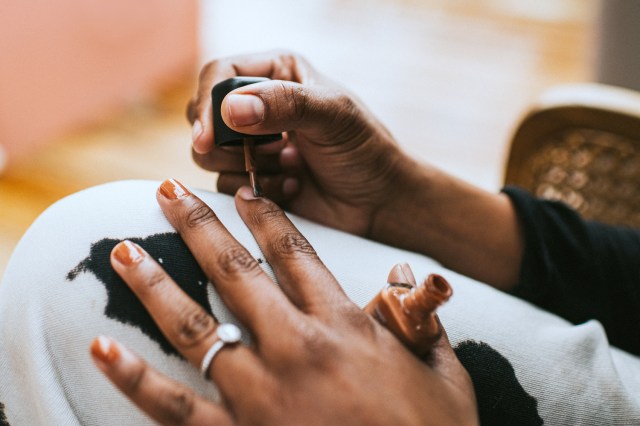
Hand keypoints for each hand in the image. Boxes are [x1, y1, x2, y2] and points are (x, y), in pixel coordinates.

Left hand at [90, 179, 477, 424]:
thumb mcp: (445, 374)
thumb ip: (422, 318)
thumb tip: (406, 269)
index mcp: (345, 327)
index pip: (296, 255)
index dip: (267, 218)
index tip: (243, 193)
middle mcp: (295, 348)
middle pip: (235, 271)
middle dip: (197, 225)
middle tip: (166, 191)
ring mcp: (259, 393)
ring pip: (194, 325)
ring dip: (154, 284)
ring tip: (122, 251)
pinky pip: (172, 405)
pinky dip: (133, 376)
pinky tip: (101, 347)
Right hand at [186, 50, 418, 236]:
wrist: (379, 202)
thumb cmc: (365, 150)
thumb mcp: (333, 115)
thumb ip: (285, 104)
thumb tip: (230, 109)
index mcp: (277, 73)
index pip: (219, 74)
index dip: (207, 103)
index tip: (207, 136)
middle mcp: (259, 106)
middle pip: (204, 115)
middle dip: (227, 141)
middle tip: (269, 151)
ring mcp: (254, 145)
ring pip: (208, 154)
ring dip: (249, 166)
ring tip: (292, 165)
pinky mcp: (253, 179)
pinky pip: (227, 185)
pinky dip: (258, 190)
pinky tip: (294, 186)